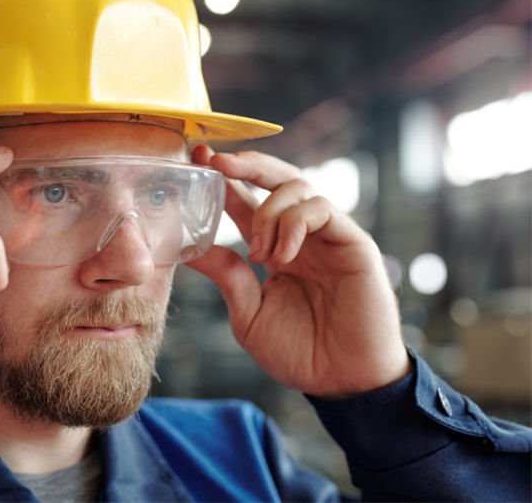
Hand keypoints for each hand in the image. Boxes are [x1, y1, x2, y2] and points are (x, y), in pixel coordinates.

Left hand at [187, 145, 409, 398]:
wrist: (342, 382)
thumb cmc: (299, 352)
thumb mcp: (249, 313)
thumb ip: (226, 276)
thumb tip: (189, 248)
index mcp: (275, 248)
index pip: (248, 202)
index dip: (225, 181)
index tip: (197, 162)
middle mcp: (302, 235)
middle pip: (276, 179)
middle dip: (245, 164)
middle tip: (216, 161)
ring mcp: (329, 236)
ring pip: (298, 187)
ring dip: (268, 212)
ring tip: (259, 252)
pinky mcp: (353, 243)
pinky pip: (322, 209)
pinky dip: (294, 224)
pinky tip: (282, 256)